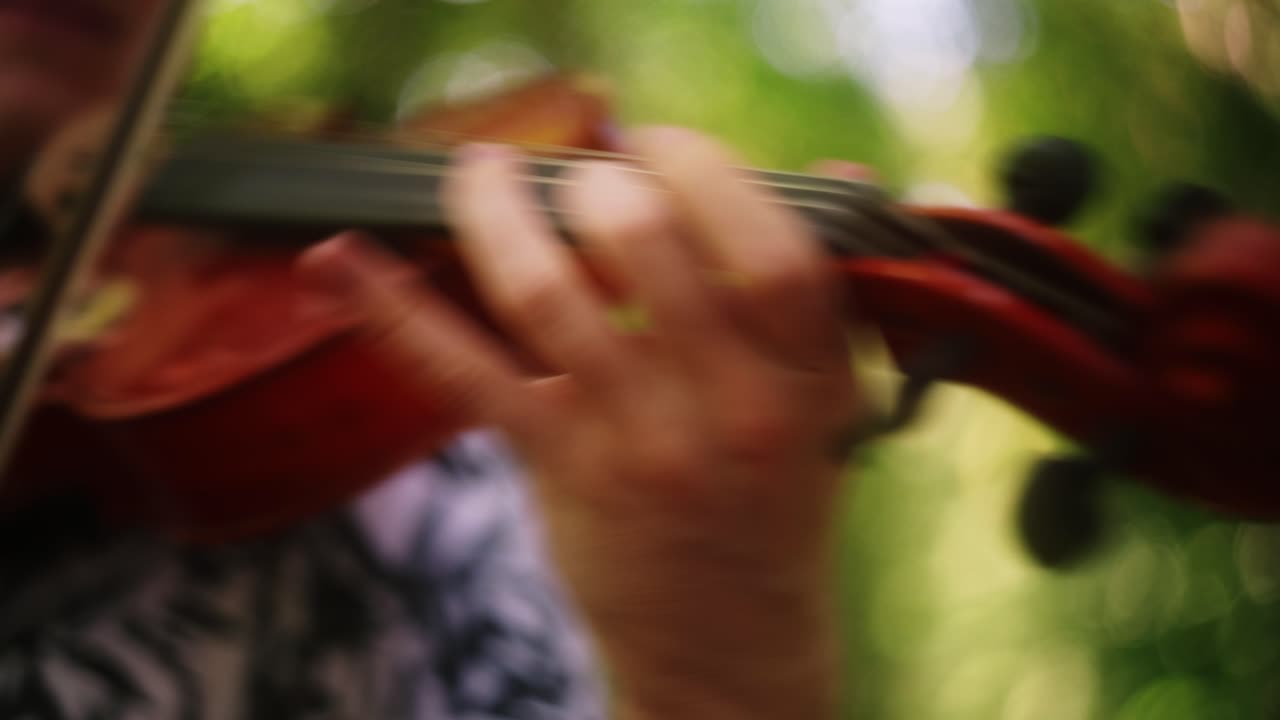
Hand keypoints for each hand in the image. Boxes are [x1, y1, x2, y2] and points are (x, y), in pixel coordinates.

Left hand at [301, 128, 860, 718]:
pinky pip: (466, 370)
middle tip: (576, 172)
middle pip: (644, 241)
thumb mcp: (825, 403)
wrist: (732, 647)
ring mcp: (638, 440)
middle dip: (593, 179)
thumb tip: (845, 175)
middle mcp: (730, 405)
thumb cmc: (773, 502)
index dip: (703, 169)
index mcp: (810, 377)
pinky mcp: (560, 468)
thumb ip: (824, 294)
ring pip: (544, 293)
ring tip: (480, 175)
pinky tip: (340, 260)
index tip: (655, 143)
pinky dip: (394, 308)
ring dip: (495, 212)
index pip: (773, 245)